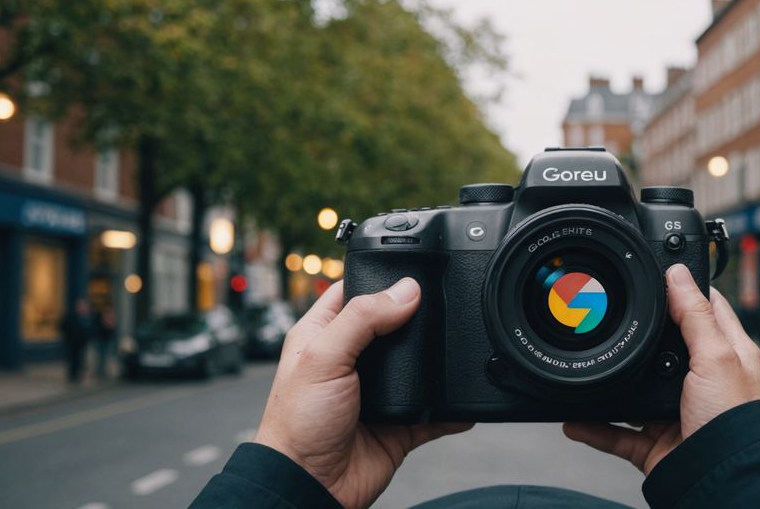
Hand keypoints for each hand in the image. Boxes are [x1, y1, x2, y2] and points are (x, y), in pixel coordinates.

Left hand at [254, 279, 471, 508]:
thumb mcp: (322, 358)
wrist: (311, 487)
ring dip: (436, 361)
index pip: (357, 291)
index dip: (381, 279)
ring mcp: (379, 390)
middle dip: (418, 318)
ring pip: (418, 364)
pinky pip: (435, 409)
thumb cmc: (296, 425)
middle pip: (395, 323)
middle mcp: (352, 359)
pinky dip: (451, 406)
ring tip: (452, 348)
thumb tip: (406, 291)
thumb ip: (362, 320)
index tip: (412, 273)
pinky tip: (463, 399)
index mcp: (325, 334)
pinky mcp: (400, 421)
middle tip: (439, 309)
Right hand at [563, 264, 759, 474]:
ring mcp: (677, 414)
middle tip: (604, 318)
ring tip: (583, 370)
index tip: (652, 274)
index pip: (703, 311)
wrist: (728, 484)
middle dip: (635, 340)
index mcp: (726, 356)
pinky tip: (574, 420)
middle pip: (662, 350)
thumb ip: (695, 317)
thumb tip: (678, 273)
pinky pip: (618, 434)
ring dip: (609, 387)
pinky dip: (595, 428)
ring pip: (634, 393)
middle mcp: (702, 383)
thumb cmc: (738, 422)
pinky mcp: (658, 445)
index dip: (680, 290)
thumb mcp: (717, 358)